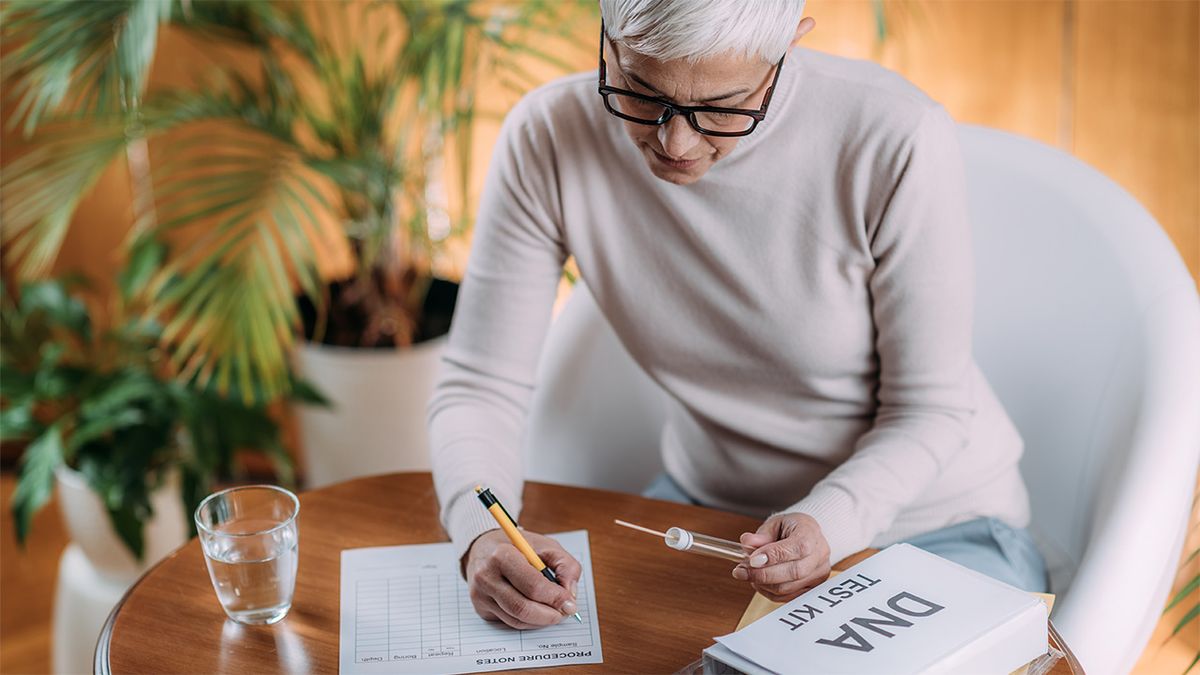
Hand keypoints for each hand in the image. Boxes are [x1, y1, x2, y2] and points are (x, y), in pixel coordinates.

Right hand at [464, 528, 581, 628]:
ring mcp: (480, 595)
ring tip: (554, 612)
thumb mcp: (546, 545)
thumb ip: (565, 566)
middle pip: (522, 608)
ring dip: (541, 621)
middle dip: (549, 615)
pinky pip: (509, 622)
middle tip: (564, 613)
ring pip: (516, 619)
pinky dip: (529, 621)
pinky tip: (538, 612)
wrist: (483, 548)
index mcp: (502, 555)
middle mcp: (486, 577)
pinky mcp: (480, 608)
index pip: (532, 586)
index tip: (570, 603)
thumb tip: (570, 594)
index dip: (555, 598)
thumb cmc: (518, 546)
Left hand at [732, 513, 830, 602]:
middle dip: (763, 574)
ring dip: (763, 584)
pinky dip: (769, 592)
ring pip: (788, 587)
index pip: (797, 547)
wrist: (807, 536)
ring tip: (748, 574)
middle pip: (794, 572)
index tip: (752, 559)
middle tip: (742, 570)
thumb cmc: (792, 528)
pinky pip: (788, 597)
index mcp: (811, 533)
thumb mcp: (775, 523)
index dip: (773, 556)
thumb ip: (761, 534)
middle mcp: (819, 555)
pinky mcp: (812, 588)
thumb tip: (747, 542)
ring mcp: (818, 574)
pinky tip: (759, 582)